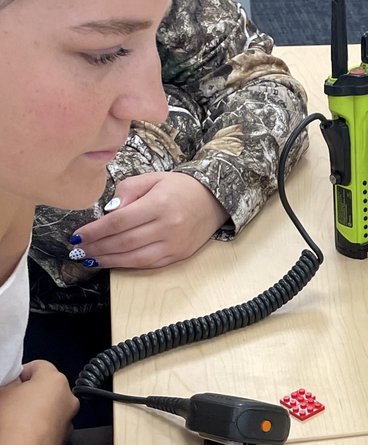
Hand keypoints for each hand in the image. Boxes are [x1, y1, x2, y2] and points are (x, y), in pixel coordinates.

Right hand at [0, 361, 76, 444]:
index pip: (39, 366)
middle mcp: (68, 400)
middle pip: (48, 388)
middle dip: (29, 391)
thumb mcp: (2, 391)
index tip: (11, 380)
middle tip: (10, 399)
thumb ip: (11, 380)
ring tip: (14, 418)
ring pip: (51, 408)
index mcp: (55, 381)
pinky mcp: (63, 441)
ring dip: (36, 409)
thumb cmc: (10, 424)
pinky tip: (22, 433)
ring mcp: (68, 422)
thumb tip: (14, 380)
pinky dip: (40, 426)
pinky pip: (51, 426)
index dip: (21, 372)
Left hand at [75, 172, 228, 269]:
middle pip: (124, 241)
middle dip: (98, 247)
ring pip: (135, 258)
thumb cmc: (179, 188)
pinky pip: (149, 264)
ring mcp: (175, 245)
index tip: (77, 235)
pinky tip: (112, 262)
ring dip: (109, 260)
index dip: (95, 231)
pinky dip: (127, 265)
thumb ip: (127, 191)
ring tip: (89, 259)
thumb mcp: (151, 179)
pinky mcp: (179, 256)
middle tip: (77, 250)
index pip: (119, 221)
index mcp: (159, 204)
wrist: (213, 201)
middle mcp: (168, 227)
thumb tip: (108, 212)